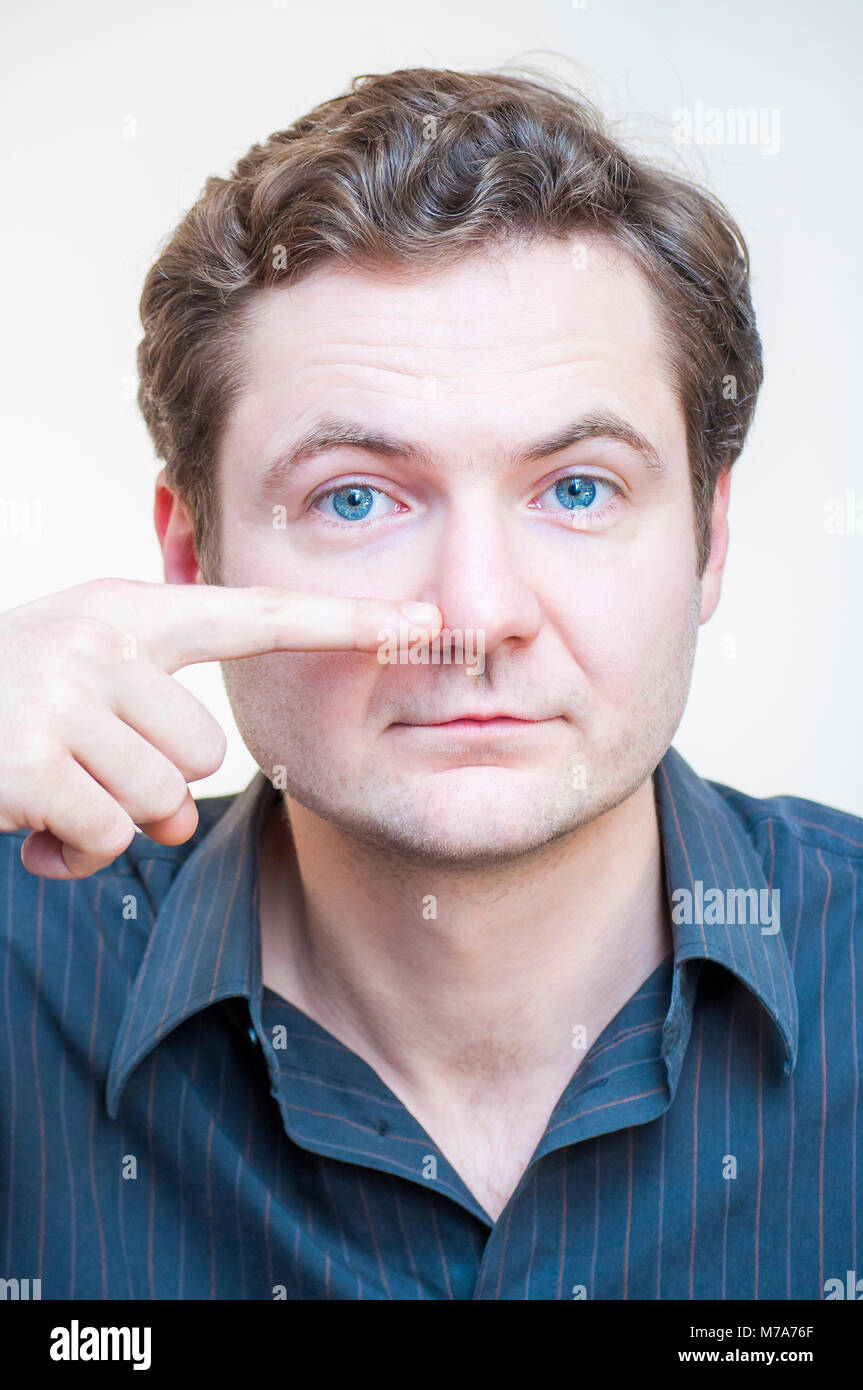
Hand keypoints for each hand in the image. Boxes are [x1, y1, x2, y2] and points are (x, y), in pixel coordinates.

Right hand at [0, 577, 440, 878]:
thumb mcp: (73, 674)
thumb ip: (146, 705)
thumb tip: (187, 811)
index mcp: (125, 613)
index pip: (254, 616)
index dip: (344, 620)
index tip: (424, 619)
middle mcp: (99, 639)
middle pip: (206, 752)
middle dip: (151, 784)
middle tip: (81, 765)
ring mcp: (61, 692)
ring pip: (162, 802)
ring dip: (112, 819)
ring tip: (51, 787)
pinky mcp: (30, 757)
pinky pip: (107, 834)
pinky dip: (74, 851)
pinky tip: (27, 822)